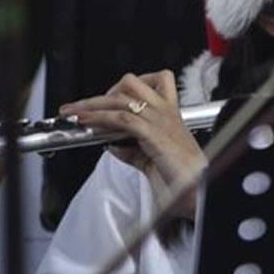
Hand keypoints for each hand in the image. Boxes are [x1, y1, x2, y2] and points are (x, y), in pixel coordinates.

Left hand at [60, 71, 205, 219]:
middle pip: (129, 85)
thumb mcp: (152, 161)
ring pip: (121, 99)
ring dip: (92, 105)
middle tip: (78, 107)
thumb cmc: (183, 179)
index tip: (101, 101)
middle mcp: (166, 112)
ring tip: (74, 113)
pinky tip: (87, 123)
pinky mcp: (154, 133)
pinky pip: (122, 119)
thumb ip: (133, 151)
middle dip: (100, 95)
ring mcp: (161, 120)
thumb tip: (113, 146)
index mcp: (170, 114)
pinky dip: (100, 119)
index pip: (148, 83)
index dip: (120, 89)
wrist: (199, 190)